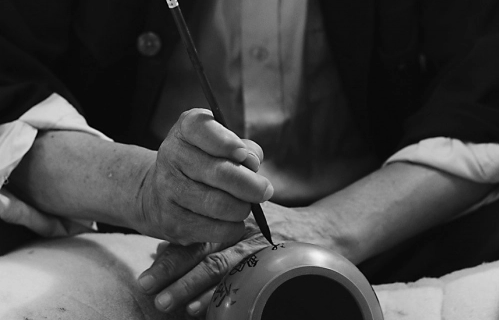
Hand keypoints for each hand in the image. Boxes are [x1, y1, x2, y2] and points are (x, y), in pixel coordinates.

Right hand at [133, 108, 273, 245]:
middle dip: (249, 184)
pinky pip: (210, 229)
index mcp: (186, 128)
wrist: (160, 191)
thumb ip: (242, 147)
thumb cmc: (202, 161)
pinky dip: (231, 228)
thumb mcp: (220, 142)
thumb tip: (253, 162)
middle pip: (217, 172)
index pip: (203, 129)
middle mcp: (171, 154)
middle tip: (265, 190)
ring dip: (241, 208)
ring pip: (216, 204)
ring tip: (246, 206)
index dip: (227, 143)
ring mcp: (167, 189)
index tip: (244, 155)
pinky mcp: (170, 221)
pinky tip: (234, 222)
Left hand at [137, 200, 337, 315]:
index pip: (194, 236)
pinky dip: (220, 295)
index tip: (145, 275)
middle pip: (200, 250)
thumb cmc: (274, 228)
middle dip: (171, 272)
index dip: (168, 257)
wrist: (323, 230)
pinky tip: (202, 308)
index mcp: (229, 217)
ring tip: (167, 303)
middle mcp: (240, 227)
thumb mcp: (240, 222)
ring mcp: (258, 244)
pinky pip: (243, 280)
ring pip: (218, 265)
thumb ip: (203, 235)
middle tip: (148, 289)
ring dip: (190, 287)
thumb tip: (162, 249)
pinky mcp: (273, 260)